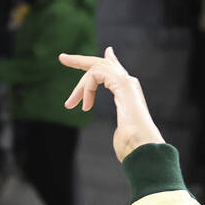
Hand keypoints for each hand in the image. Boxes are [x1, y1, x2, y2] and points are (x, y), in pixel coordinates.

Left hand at [60, 48, 164, 162]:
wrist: (142, 146)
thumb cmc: (132, 146)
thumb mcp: (123, 134)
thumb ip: (122, 128)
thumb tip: (123, 136)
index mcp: (128, 94)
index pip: (112, 70)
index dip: (100, 63)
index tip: (85, 59)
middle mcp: (129, 84)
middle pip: (102, 63)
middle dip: (80, 60)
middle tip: (62, 58)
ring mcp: (127, 82)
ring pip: (96, 68)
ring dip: (80, 87)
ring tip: (70, 104)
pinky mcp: (122, 83)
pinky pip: (96, 73)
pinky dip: (87, 88)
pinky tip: (85, 106)